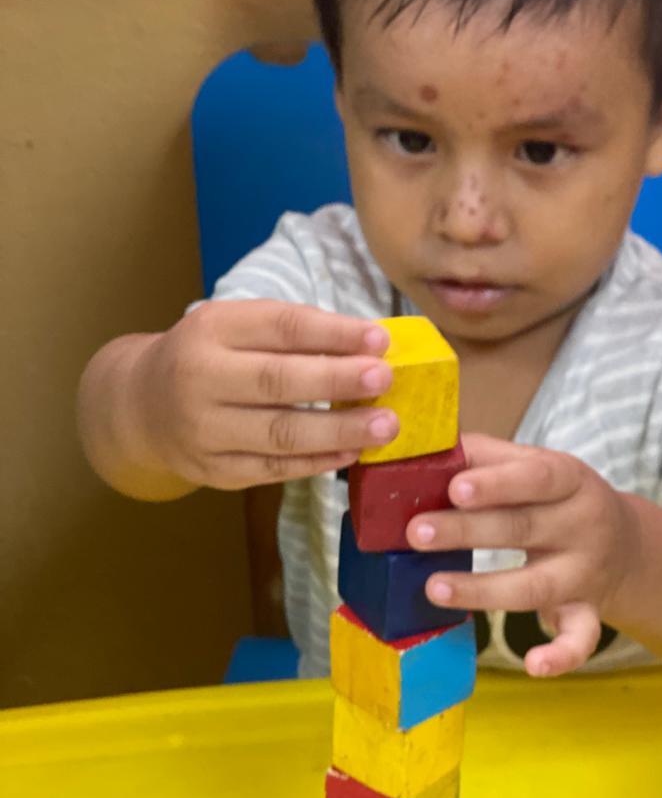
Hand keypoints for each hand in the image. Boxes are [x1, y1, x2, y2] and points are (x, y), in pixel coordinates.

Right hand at [128, 300, 399, 489]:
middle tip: (385, 380)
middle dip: (337, 380)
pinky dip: (317, 462)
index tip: (379, 340)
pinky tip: (352, 452)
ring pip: (279, 433)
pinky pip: (273, 469)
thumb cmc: (208, 357)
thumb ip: (292, 333)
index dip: (333, 334)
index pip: (280, 327)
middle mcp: (199, 378)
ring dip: (339, 430)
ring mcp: (203, 430)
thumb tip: (368, 346)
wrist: (140, 407)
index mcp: (211, 329)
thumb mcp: (236, 326)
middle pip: (278, 381)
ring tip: (385, 425)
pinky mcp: (213, 471)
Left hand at [406, 434, 630, 677]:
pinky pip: (581, 638)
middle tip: (415, 533)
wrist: (625, 541)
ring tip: (433, 587)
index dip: (496, 483)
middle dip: (467, 531)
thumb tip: (426, 448)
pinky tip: (533, 665)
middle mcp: (583, 526)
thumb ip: (485, 456)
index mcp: (570, 480)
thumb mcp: (534, 464)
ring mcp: (586, 574)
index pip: (535, 477)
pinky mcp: (588, 612)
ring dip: (484, 590)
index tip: (454, 488)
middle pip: (523, 529)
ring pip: (537, 586)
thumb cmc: (555, 496)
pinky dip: (561, 655)